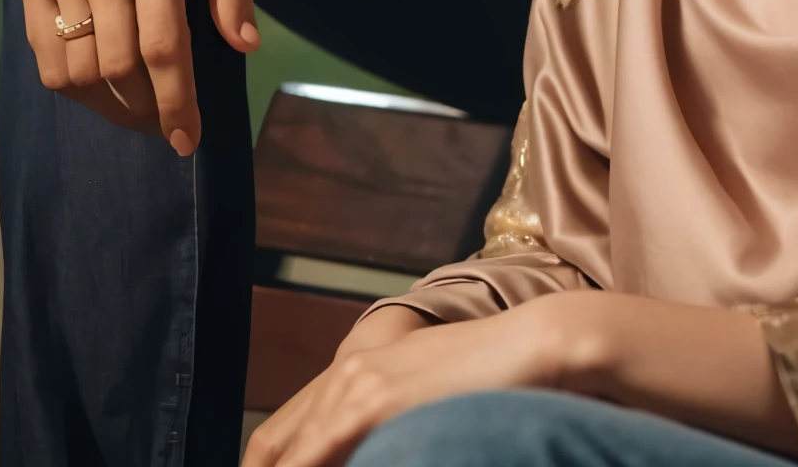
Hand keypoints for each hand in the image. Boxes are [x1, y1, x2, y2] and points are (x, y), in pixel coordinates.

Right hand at [14, 0, 257, 151]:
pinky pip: (39, 43)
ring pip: (72, 67)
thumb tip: (242, 45)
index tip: (192, 140)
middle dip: (146, 110)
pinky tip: (96, 78)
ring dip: (105, 102)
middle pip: (117, 68)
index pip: (163, 51)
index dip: (178, 104)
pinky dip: (68, 75)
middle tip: (168, 124)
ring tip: (136, 107)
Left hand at [242, 304, 555, 466]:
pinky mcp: (374, 400)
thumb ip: (381, 427)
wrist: (530, 344)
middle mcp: (345, 373)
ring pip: (289, 454)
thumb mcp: (420, 400)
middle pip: (268, 446)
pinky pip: (315, 454)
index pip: (277, 436)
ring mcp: (357, 384)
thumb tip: (364, 453)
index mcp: (352, 370)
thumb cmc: (489, 379)